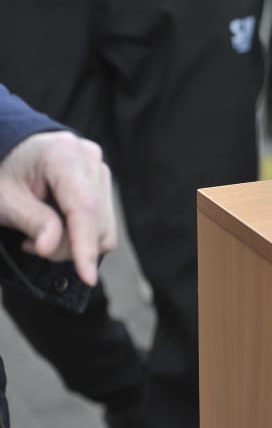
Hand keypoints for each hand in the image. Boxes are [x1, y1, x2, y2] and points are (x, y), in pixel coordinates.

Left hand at [0, 132, 116, 285]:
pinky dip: (79, 234)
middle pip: (97, 222)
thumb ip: (32, 221)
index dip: (84, 244)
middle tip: (30, 244)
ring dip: (72, 242)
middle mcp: (89, 158)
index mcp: (63, 154)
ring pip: (104, 226)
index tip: (87, 278)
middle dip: (67, 246)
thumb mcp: (3, 198)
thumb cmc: (1, 171)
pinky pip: (103, 221)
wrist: (7, 149)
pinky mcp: (101, 181)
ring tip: (39, 234)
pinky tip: (53, 227)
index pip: (84, 206)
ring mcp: (100, 168)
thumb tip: (51, 248)